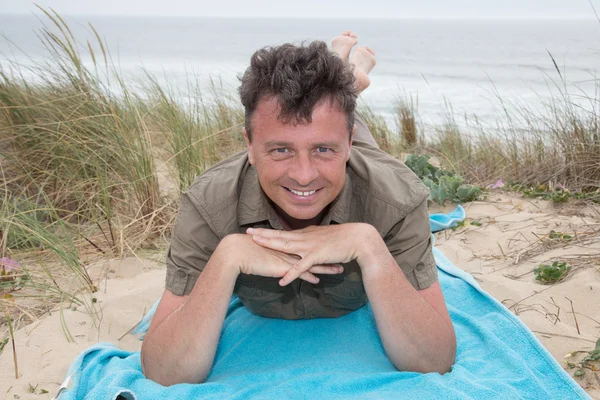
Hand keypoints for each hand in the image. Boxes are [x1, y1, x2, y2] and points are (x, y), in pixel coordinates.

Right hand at [219, 234, 342, 283]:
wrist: (236, 253)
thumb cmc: (247, 252)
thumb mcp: (266, 252)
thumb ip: (274, 253)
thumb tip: (280, 257)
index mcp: (286, 245)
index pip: (308, 246)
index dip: (321, 247)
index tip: (334, 248)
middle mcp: (289, 250)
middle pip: (314, 253)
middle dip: (330, 255)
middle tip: (344, 255)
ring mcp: (286, 258)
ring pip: (310, 263)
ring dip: (325, 267)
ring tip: (339, 270)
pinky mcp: (280, 268)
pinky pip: (297, 273)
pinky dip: (308, 276)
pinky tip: (317, 280)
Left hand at [246, 223, 375, 285]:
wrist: (359, 239)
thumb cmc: (344, 240)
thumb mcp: (325, 238)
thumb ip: (314, 241)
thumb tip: (306, 243)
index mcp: (307, 234)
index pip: (284, 233)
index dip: (269, 232)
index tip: (256, 230)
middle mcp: (306, 238)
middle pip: (281, 236)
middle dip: (264, 234)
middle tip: (248, 231)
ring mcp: (310, 246)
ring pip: (286, 246)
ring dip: (271, 245)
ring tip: (256, 244)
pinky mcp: (317, 256)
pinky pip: (301, 267)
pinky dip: (291, 274)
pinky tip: (281, 280)